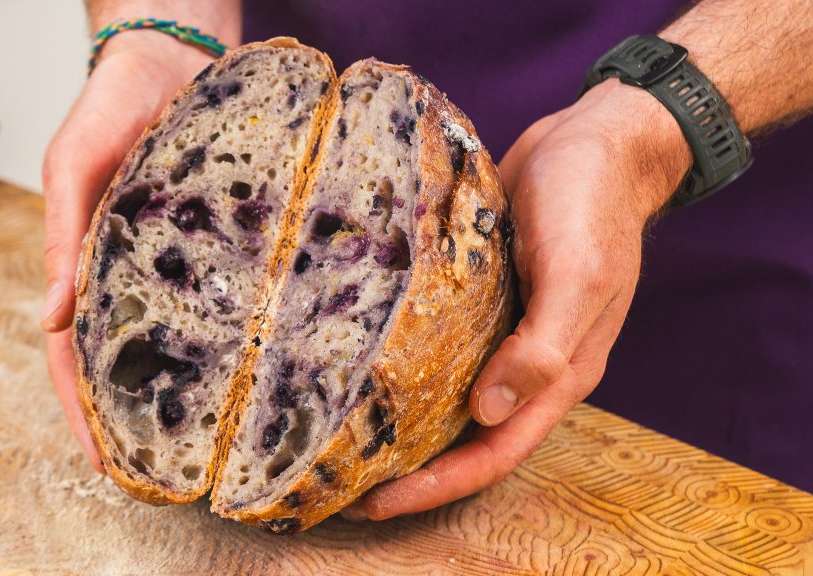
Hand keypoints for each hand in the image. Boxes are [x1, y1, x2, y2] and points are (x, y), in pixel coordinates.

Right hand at [40, 33, 214, 470]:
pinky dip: (225, 333)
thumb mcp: (71, 169)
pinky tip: (246, 365)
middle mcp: (134, 272)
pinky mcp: (220, 242)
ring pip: (178, 335)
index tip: (101, 460)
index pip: (74, 354)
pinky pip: (223, 295)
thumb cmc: (109, 108)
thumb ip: (62, 238)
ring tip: (202, 436)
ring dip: (182, 385)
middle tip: (160, 468)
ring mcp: (179, 262)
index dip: (83, 410)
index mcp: (87, 265)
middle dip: (135, 415)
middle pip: (129, 358)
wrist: (169, 60)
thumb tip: (50, 316)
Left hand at [345, 79, 692, 518]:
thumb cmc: (591, 203)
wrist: (593, 141)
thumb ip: (544, 346)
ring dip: (405, 423)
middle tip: (344, 481)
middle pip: (466, 437)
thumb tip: (489, 412)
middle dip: (412, 468)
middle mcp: (528, 362)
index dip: (439, 485)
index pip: (495, 453)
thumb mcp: (578, 273)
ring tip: (345, 438)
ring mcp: (503, 330)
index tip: (377, 503)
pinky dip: (406, 365)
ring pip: (449, 396)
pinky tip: (361, 365)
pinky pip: (440, 346)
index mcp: (560, 373)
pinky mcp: (479, 297)